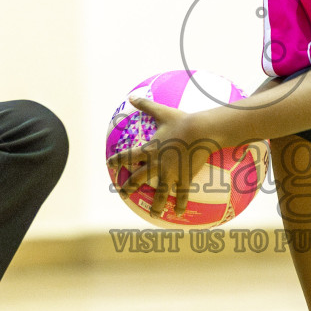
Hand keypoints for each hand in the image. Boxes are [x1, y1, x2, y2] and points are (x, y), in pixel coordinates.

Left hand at [107, 96, 219, 217]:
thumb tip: (132, 95)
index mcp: (149, 150)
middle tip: (123, 192)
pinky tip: (180, 214)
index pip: (127, 157)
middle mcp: (156, 165)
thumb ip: (145, 105)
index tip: (110, 164)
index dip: (117, 160)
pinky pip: (182, 195)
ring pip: (160, 193)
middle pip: (138, 179)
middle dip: (129, 187)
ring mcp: (170, 173)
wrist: (200, 131)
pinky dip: (181, 205)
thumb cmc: (181, 120)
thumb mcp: (161, 111)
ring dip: (156, 205)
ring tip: (154, 215)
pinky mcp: (184, 178)